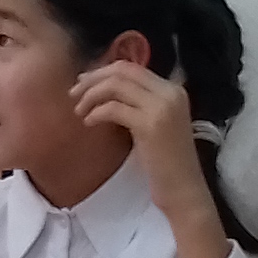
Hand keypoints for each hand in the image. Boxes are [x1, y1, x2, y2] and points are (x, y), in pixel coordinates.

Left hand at [72, 59, 199, 194]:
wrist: (183, 190)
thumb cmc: (166, 162)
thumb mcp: (157, 123)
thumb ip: (141, 103)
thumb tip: (107, 88)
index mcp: (173, 90)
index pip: (132, 67)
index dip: (104, 71)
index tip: (84, 82)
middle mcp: (170, 93)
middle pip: (122, 70)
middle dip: (93, 78)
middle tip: (74, 93)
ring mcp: (161, 107)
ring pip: (116, 85)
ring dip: (91, 95)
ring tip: (79, 110)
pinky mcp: (150, 125)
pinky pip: (113, 108)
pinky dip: (96, 112)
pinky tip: (89, 122)